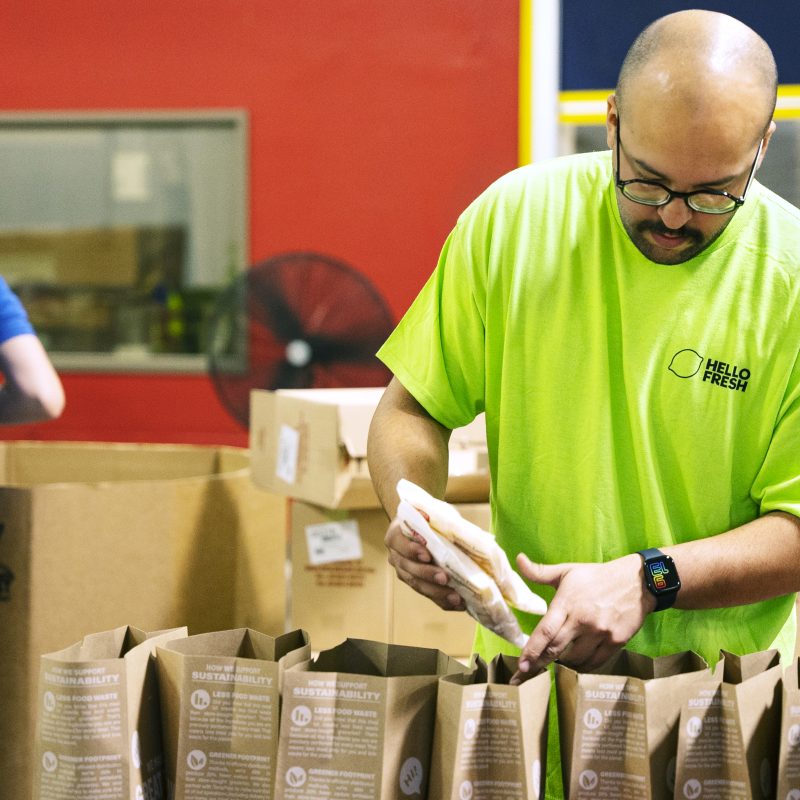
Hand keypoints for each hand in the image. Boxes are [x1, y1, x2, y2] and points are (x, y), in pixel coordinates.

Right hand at [384, 516, 465, 610]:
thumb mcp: (433, 513)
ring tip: (456, 597)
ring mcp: (404, 572)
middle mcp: (396, 556)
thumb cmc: (430, 518)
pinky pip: (428, 595)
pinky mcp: (416, 583)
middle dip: (427, 574)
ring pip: (417, 585)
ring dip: (437, 592)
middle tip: (445, 578)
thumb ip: (439, 520)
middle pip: (408, 568)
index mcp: (395, 535)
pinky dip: (443, 601)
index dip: (411, 550)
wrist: (425, 526)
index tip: (427, 555)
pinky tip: (458, 604)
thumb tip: (460, 530)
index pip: (398, 543)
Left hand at [510, 553, 654, 683]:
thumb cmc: (597, 576)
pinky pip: (595, 663)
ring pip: (575, 659)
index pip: (546, 630)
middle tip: (525, 677)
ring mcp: (600, 632)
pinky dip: (582, 666)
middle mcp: (582, 619)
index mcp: (567, 602)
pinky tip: (575, 663)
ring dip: (562, 665)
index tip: (521, 665)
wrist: (637, 582)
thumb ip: (540, 572)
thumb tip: (518, 559)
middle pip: (556, 649)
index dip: (532, 650)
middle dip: (539, 664)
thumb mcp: (567, 570)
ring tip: (554, 663)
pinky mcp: (616, 642)